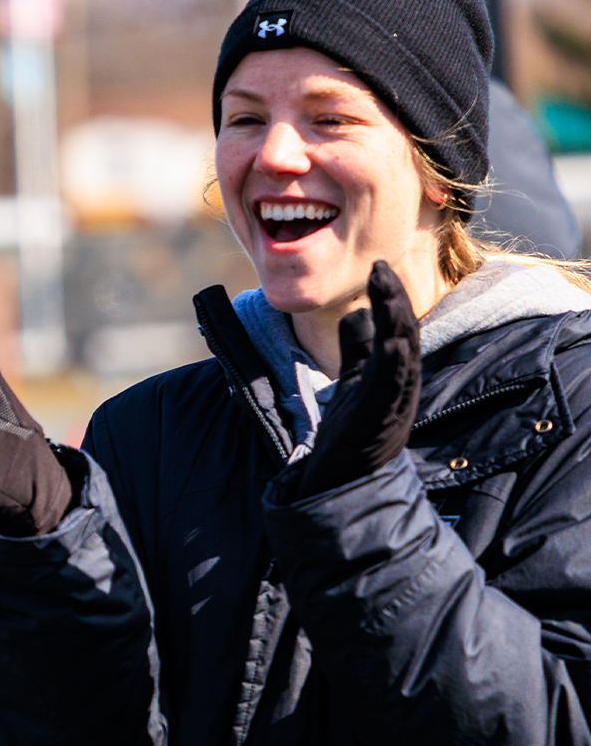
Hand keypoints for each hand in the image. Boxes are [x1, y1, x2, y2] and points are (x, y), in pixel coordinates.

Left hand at [297, 260, 421, 496]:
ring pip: (403, 356)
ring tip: (386, 292)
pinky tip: (390, 344)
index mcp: (395, 373)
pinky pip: (392, 390)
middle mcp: (401, 385)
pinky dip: (393, 365)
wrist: (339, 479)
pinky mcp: (380, 422)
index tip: (377, 267)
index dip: (391, 296)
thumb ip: (358, 349)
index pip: (399, 327)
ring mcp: (394, 404)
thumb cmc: (352, 430)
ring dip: (396, 323)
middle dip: (395, 300)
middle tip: (380, 268)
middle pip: (405, 334)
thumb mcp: (354, 380)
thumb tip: (358, 312)